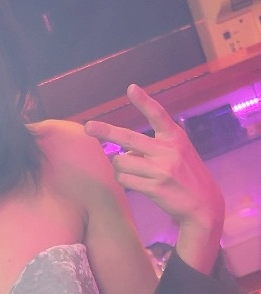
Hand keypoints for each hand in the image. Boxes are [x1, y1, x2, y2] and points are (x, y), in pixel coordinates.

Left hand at [84, 84, 224, 233]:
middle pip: (128, 138)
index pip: (158, 115)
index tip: (131, 89)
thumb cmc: (186, 175)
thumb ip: (153, 146)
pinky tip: (136, 182)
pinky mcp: (154, 188)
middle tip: (88, 127)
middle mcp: (168, 151)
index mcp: (175, 137)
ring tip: (133, 171)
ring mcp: (161, 170)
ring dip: (120, 167)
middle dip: (105, 131)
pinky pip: (125, 180)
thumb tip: (121, 152)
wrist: (204, 204)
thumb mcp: (178, 152)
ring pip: (121, 162)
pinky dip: (124, 179)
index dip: (144, 102)